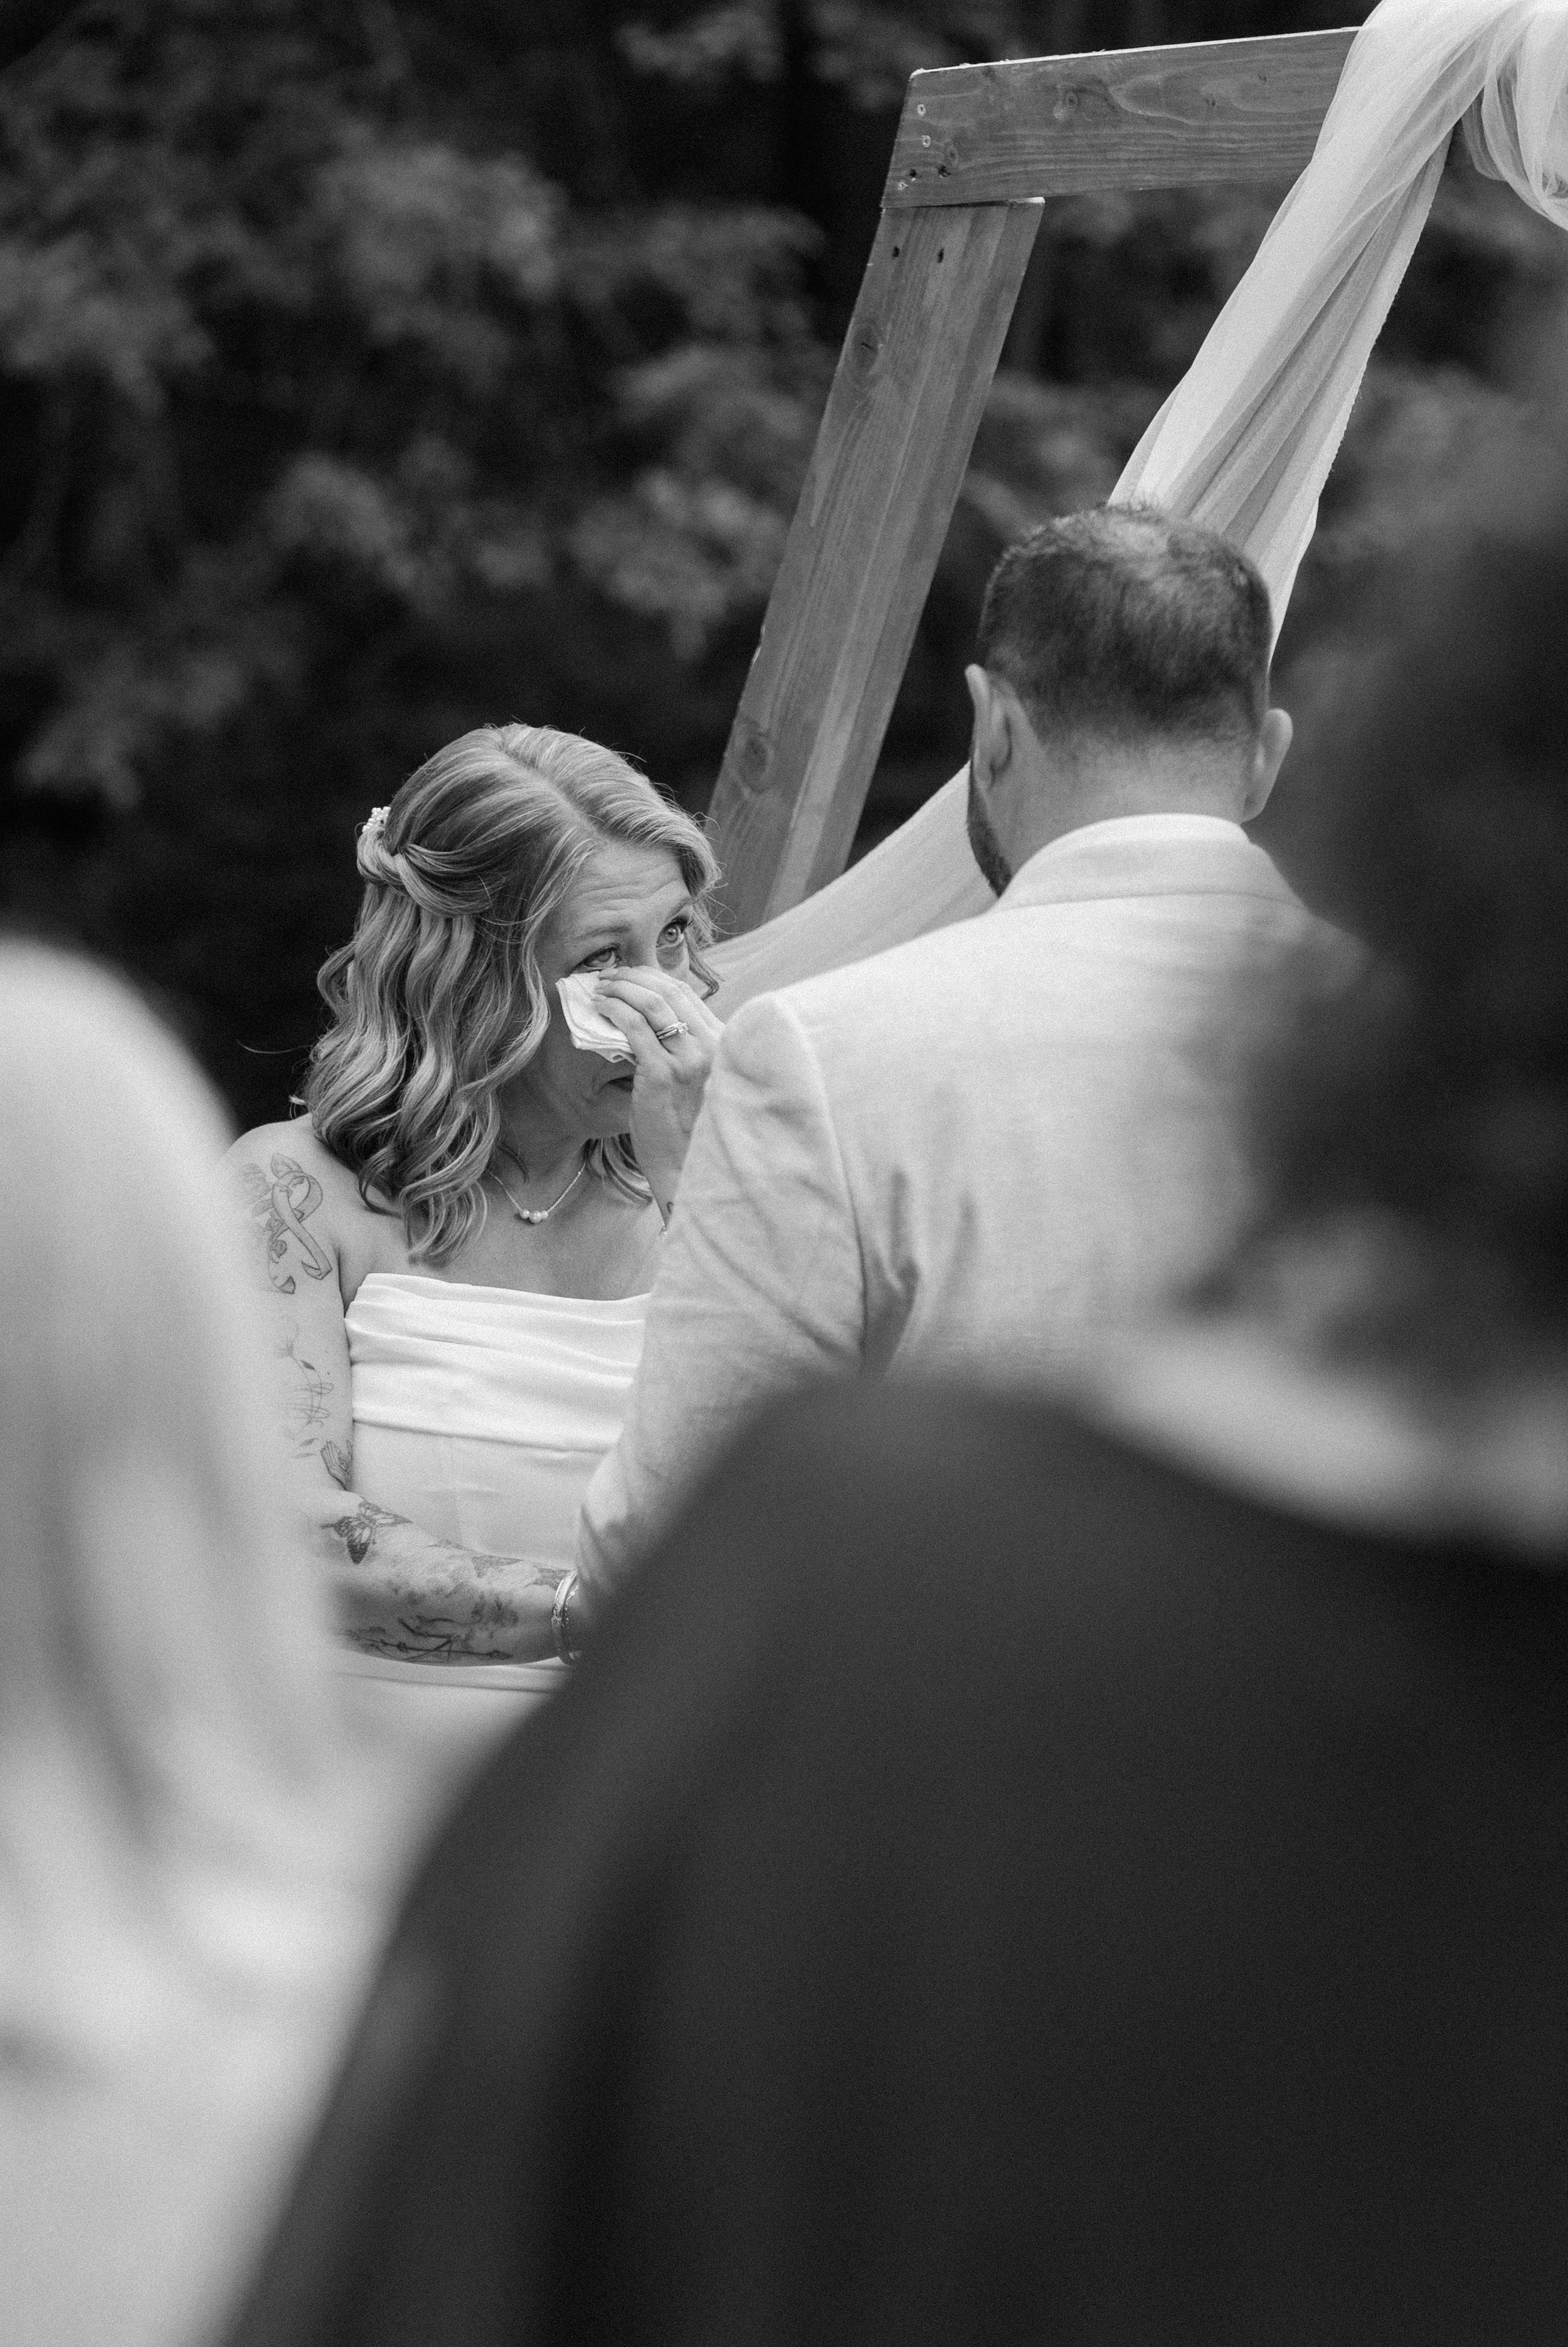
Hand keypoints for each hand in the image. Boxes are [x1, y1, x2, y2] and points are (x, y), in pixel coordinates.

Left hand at [591, 968, 722, 1216]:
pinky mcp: (663, 1073)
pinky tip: (601, 1006)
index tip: (632, 975)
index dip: (655, 977)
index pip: (689, 994)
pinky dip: (615, 1008)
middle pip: (671, 990)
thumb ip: (692, 1052)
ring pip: (652, 1002)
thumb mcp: (704, 1084)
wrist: (691, 1171)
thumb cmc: (693, 1133)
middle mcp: (713, 1046)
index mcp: (725, 1045)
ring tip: (602, 986)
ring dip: (622, 987)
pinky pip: (634, 1026)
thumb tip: (661, 1025)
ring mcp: (689, 1059)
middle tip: (611, 975)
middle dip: (636, 975)